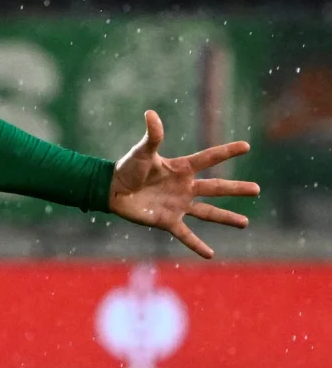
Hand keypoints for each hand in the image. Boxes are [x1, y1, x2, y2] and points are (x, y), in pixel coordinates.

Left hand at [109, 111, 257, 258]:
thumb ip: (152, 135)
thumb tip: (150, 113)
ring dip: (226, 217)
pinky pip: (186, 234)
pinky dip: (197, 245)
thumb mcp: (142, 152)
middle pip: (215, 187)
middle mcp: (184, 187)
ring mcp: (178, 205)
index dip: (226, 151)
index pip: (208, 158)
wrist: (111, 189)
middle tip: (257, 189)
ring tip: (245, 222)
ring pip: (208, 212)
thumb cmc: (127, 167)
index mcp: (181, 169)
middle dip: (236, 188)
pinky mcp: (168, 220)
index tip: (246, 146)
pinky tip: (210, 254)